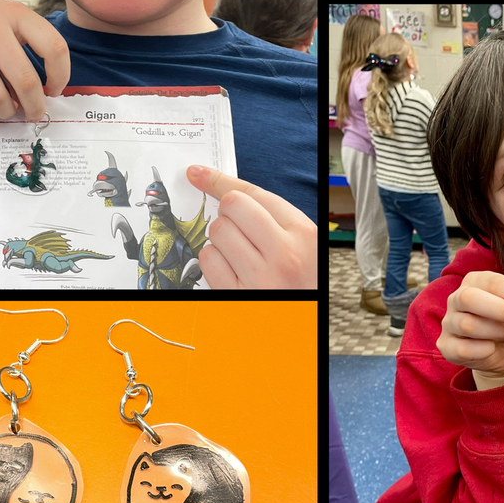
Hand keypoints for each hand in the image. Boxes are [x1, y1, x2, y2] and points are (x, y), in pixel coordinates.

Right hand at [0, 0, 69, 121]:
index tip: (56, 89)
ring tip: (8, 109)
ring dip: (6, 111)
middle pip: (25, 80)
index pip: (54, 48)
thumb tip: (41, 89)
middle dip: (35, 106)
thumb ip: (28, 42)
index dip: (61, 75)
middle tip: (34, 113)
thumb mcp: (7, 15)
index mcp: (15, 14)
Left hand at [187, 165, 315, 288]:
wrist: (304, 328)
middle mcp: (284, 253)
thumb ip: (275, 218)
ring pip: (216, 233)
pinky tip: (229, 268)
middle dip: (227, 214)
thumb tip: (228, 192)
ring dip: (220, 240)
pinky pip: (208, 261)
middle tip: (237, 228)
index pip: (253, 194)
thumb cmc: (304, 281)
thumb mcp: (304, 244)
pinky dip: (212, 261)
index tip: (199, 174)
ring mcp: (261, 277)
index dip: (220, 181)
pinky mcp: (238, 296)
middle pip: (232, 208)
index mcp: (304, 233)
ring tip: (239, 254)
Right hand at [436, 270, 503, 379]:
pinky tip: (493, 348)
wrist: (503, 356)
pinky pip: (463, 348)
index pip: (494, 281)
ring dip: (496, 330)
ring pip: (467, 324)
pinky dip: (484, 350)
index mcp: (475, 282)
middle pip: (469, 297)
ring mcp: (449, 322)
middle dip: (502, 310)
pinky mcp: (446, 346)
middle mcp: (456, 298)